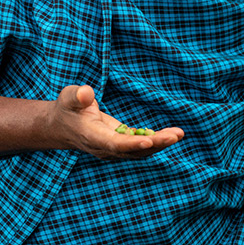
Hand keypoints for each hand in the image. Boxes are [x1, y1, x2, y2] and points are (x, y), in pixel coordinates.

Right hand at [49, 85, 182, 159]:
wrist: (64, 125)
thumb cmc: (68, 108)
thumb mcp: (68, 97)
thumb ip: (77, 96)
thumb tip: (86, 93)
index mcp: (92, 136)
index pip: (113, 144)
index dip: (131, 144)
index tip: (149, 141)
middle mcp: (105, 148)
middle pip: (132, 151)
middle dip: (154, 144)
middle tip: (175, 136)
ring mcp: (114, 149)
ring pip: (140, 151)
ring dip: (160, 143)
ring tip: (179, 134)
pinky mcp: (121, 144)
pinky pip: (141, 145)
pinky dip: (156, 140)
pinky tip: (172, 133)